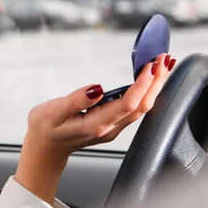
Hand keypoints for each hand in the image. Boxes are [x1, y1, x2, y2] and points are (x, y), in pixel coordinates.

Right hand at [15, 53, 175, 203]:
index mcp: (97, 125)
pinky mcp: (111, 123)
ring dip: (154, 86)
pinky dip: (144, 91)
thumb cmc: (45, 129)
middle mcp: (110, 128)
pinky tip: (147, 79)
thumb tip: (96, 88)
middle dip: (156, 82)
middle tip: (163, 59)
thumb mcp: (53, 112)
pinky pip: (134, 107)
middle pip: (142, 105)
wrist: (44, 149)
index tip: (150, 66)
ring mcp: (112, 127)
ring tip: (161, 65)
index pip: (128, 104)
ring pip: (141, 107)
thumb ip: (75, 100)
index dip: (142, 85)